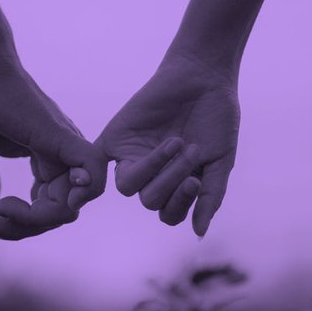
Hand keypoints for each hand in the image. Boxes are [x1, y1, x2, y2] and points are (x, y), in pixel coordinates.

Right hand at [0, 56, 106, 239]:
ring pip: (72, 203)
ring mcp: (64, 146)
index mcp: (49, 162)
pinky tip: (40, 202)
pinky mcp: (59, 135)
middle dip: (25, 228)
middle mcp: (63, 158)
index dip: (21, 226)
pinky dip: (81, 190)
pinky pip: (90, 168)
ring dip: (34, 219)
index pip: (51, 209)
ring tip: (1, 211)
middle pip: (62, 213)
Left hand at [97, 50, 239, 235]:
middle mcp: (151, 176)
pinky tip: (111, 166)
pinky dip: (93, 171)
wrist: (203, 76)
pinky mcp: (114, 138)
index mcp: (175, 185)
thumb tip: (199, 234)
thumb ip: (210, 197)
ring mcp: (131, 157)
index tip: (196, 181)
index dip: (180, 204)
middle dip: (172, 180)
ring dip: (154, 170)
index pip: (169, 213)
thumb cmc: (216, 118)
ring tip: (175, 142)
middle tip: (191, 151)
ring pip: (127, 186)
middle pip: (149, 200)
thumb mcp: (219, 160)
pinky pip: (96, 161)